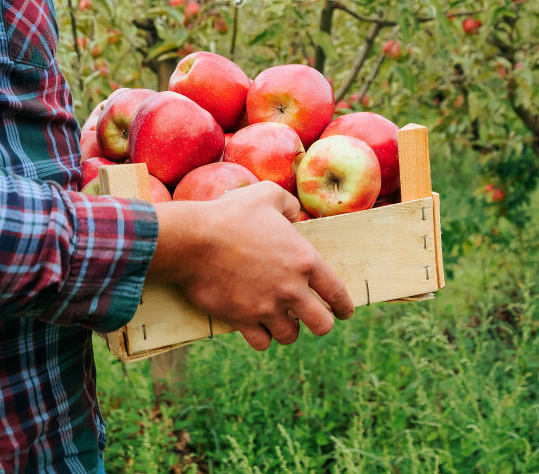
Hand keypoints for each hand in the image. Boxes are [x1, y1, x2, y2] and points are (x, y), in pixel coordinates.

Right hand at [147, 181, 354, 350]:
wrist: (193, 240)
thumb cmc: (230, 214)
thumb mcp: (267, 195)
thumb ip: (288, 204)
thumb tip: (294, 214)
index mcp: (304, 260)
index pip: (336, 293)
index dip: (344, 306)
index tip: (344, 313)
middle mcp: (291, 289)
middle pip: (322, 324)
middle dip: (321, 323)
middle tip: (313, 320)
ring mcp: (267, 307)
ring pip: (290, 336)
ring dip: (288, 330)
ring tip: (282, 322)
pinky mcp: (242, 320)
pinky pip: (262, 342)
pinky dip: (262, 337)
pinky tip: (259, 328)